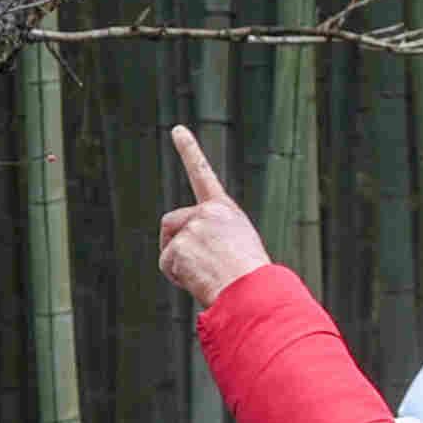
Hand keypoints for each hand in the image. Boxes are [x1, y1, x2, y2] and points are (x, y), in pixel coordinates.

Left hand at [157, 126, 270, 305]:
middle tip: (201, 265)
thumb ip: (215, 240)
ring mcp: (192, 227)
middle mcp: (207, 213)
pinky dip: (179, 278)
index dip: (189, 150)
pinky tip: (201, 281)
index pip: (203, 175)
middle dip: (175, 243)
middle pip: (171, 223)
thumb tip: (196, 255)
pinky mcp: (179, 245)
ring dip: (179, 263)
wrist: (254, 292)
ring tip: (208, 274)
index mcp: (225, 211)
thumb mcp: (239, 248)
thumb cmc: (253, 278)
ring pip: (169, 247)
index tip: (177, 130)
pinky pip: (168, 267)